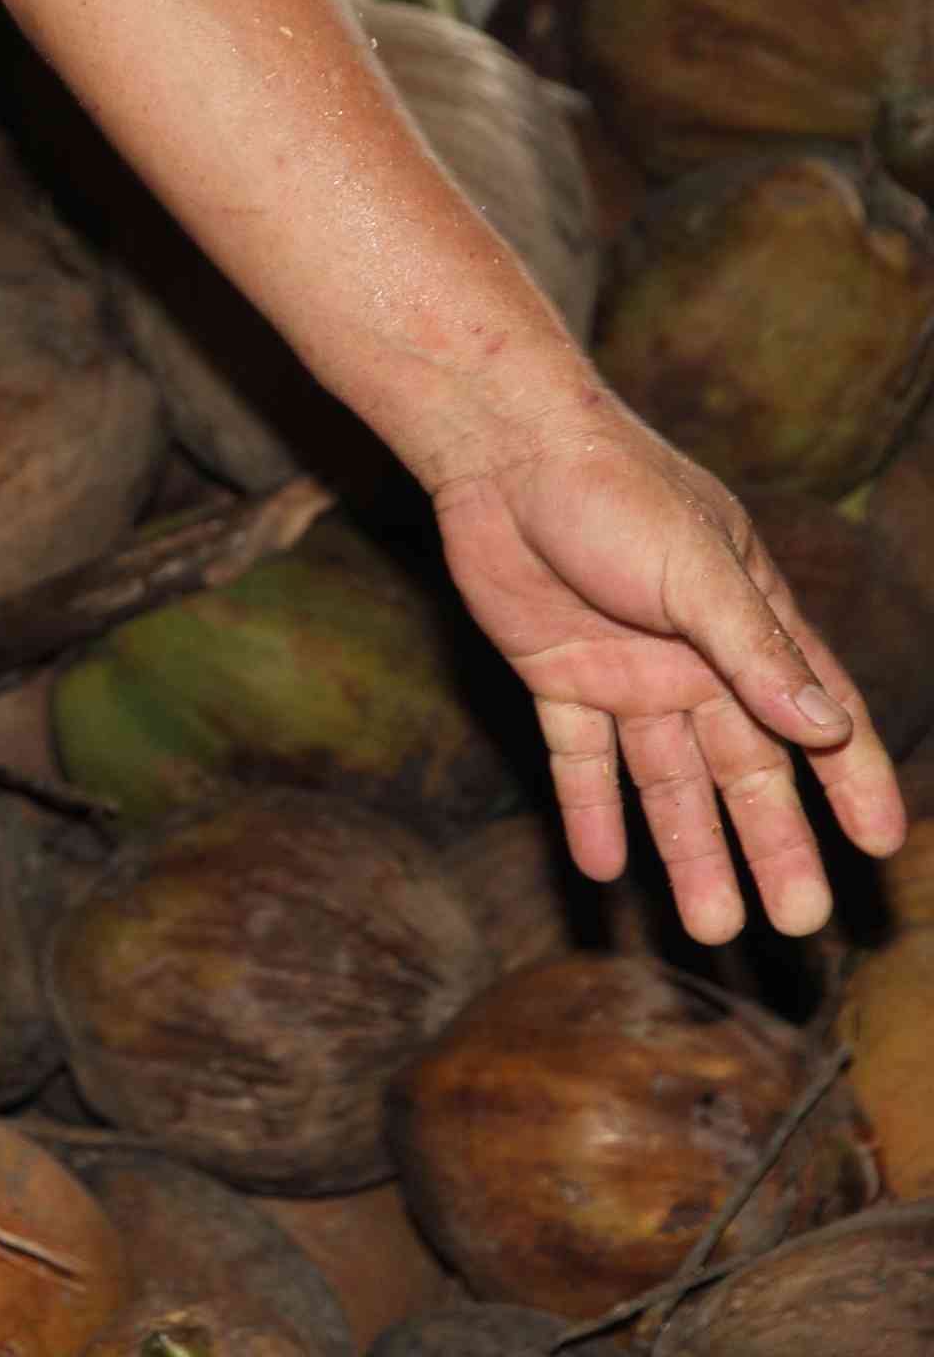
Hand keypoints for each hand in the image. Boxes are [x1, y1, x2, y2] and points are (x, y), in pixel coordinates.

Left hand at [431, 397, 908, 942]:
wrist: (504, 453)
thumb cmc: (615, 491)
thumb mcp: (696, 570)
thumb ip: (754, 652)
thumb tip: (826, 730)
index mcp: (749, 629)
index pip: (817, 717)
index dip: (849, 781)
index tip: (878, 848)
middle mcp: (694, 660)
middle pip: (743, 771)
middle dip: (770, 845)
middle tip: (798, 924)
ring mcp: (626, 671)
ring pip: (666, 781)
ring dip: (687, 850)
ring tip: (712, 929)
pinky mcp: (557, 674)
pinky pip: (580, 761)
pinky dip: (590, 813)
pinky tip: (605, 872)